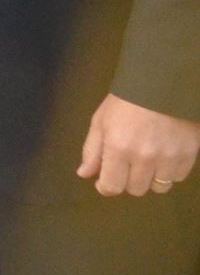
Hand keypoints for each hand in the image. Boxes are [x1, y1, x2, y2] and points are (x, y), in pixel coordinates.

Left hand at [77, 93, 199, 196]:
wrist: (164, 84)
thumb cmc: (126, 101)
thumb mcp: (101, 121)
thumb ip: (92, 150)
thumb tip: (85, 174)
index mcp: (118, 148)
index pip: (112, 186)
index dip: (106, 187)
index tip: (105, 181)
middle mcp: (144, 158)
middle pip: (136, 190)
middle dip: (128, 180)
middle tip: (127, 164)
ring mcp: (169, 158)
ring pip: (159, 187)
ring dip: (150, 178)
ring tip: (147, 159)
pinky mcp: (189, 155)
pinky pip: (178, 177)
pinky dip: (170, 171)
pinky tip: (164, 155)